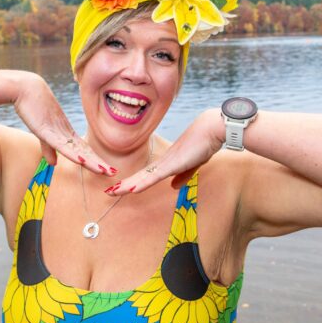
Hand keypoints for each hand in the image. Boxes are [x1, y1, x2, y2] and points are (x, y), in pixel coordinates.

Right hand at [13, 74, 114, 174]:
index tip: (107, 170)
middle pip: (85, 151)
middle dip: (98, 163)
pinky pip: (61, 144)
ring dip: (91, 161)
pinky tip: (82, 161)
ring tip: (105, 171)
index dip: (95, 161)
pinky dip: (72, 153)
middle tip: (114, 172)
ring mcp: (57, 131)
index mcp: (65, 133)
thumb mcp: (42, 133)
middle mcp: (65, 132)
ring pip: (77, 150)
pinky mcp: (47, 130)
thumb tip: (54, 164)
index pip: (83, 150)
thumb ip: (48, 149)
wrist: (25, 89)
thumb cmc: (33, 107)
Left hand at [109, 108, 224, 194]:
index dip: (133, 182)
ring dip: (128, 185)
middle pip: (140, 176)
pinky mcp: (173, 163)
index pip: (146, 175)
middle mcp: (163, 162)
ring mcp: (166, 162)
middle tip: (109, 192)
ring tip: (112, 192)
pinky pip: (154, 176)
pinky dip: (142, 183)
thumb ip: (184, 176)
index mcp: (167, 163)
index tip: (121, 188)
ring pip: (143, 177)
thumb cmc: (205, 145)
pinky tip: (131, 189)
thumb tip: (174, 187)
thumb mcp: (193, 165)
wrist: (212, 130)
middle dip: (124, 185)